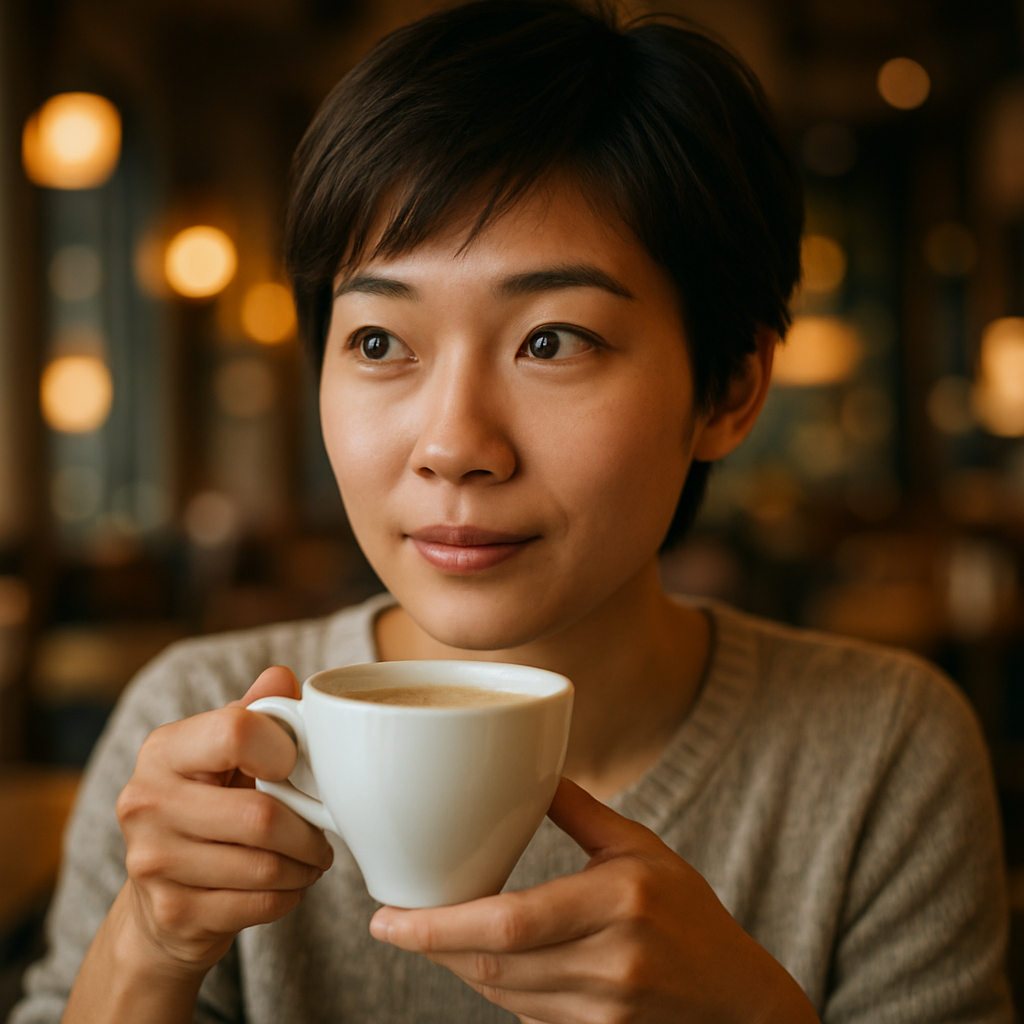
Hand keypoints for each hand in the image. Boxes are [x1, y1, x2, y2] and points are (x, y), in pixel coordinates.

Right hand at [114, 666, 334, 978]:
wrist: (160, 903)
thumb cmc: (207, 808)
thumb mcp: (223, 756)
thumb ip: (254, 714)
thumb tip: (282, 676)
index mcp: (163, 750)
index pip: (236, 731)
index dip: (284, 749)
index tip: (297, 767)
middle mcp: (146, 802)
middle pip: (261, 815)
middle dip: (309, 829)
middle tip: (326, 831)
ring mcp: (152, 862)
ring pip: (265, 866)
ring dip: (306, 864)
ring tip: (313, 856)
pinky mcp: (172, 912)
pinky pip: (259, 903)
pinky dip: (290, 895)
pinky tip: (290, 883)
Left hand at [370, 778, 817, 1023]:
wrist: (740, 1000)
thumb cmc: (691, 913)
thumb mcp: (642, 848)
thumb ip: (582, 812)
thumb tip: (531, 770)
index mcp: (619, 900)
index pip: (509, 924)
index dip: (439, 927)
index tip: (386, 918)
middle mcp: (610, 960)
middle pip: (493, 966)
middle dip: (434, 946)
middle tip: (393, 922)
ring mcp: (604, 1009)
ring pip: (502, 995)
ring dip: (459, 966)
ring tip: (432, 933)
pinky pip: (525, 1017)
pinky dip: (495, 988)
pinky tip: (483, 961)